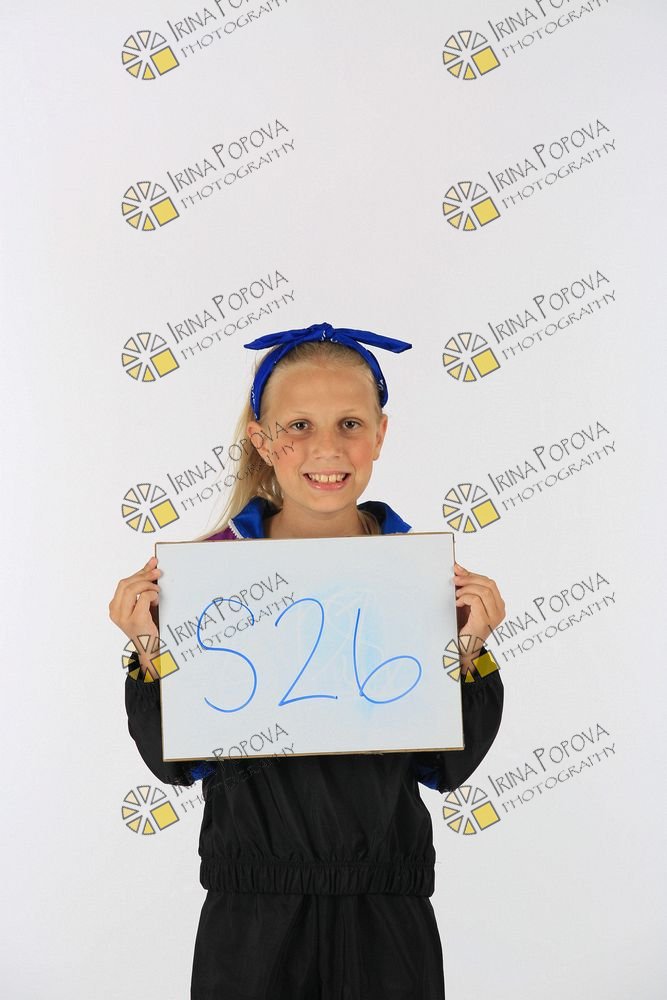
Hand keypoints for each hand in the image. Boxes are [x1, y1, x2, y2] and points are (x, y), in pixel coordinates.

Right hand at [108, 556, 161, 678]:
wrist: (150, 649)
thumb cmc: (147, 626)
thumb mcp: (143, 604)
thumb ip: (144, 587)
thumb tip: (151, 565)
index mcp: (115, 607)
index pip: (124, 583)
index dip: (139, 572)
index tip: (152, 563)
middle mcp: (115, 612)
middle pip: (126, 584)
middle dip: (144, 575)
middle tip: (158, 572)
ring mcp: (123, 617)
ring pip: (132, 589)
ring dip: (148, 585)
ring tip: (157, 589)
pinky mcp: (135, 620)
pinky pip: (143, 598)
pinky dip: (151, 595)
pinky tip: (156, 601)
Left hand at [453, 561, 504, 667]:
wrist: (462, 649)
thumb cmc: (464, 626)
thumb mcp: (466, 603)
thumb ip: (465, 587)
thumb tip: (458, 568)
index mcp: (497, 605)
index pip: (489, 583)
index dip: (473, 575)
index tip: (458, 571)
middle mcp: (499, 611)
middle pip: (489, 584)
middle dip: (470, 578)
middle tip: (455, 580)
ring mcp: (494, 617)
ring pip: (485, 591)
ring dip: (467, 589)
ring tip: (456, 595)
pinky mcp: (484, 621)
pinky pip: (477, 601)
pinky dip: (465, 598)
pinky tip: (458, 603)